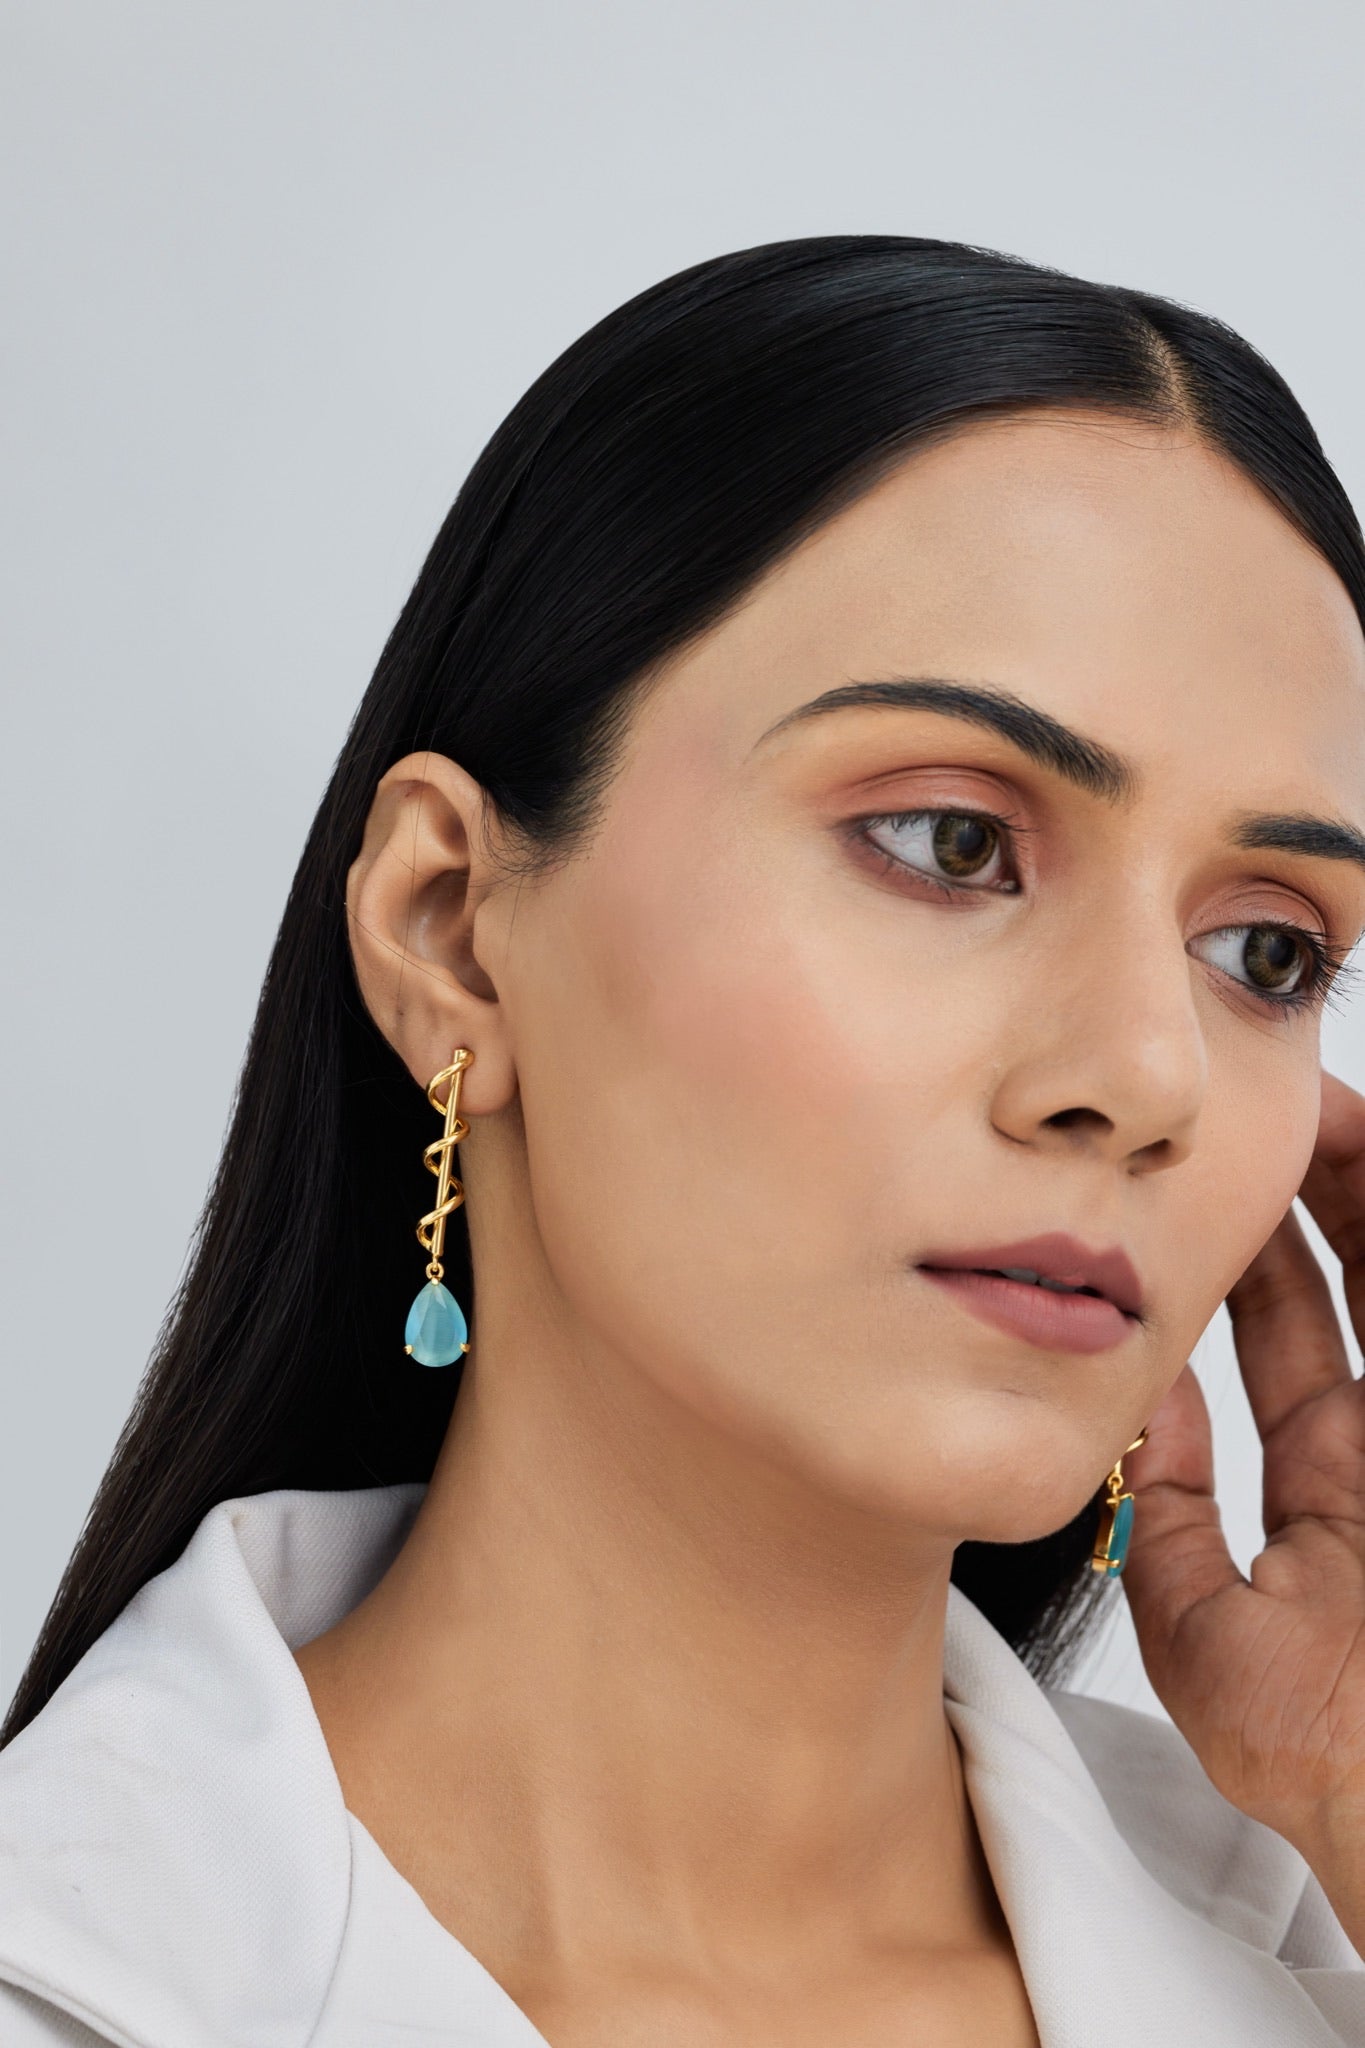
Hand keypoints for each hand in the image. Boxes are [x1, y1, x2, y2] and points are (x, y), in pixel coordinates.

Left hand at [1122, 1066, 1364, 1944]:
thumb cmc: (1321, 1759)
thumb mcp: (1204, 1629)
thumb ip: (1169, 1515)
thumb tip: (1135, 1398)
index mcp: (1336, 1487)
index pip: (1297, 1337)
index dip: (1257, 1257)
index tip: (1209, 1186)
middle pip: (1363, 1285)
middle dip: (1325, 1191)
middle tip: (1277, 1112)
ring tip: (1328, 1109)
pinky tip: (1360, 1156)